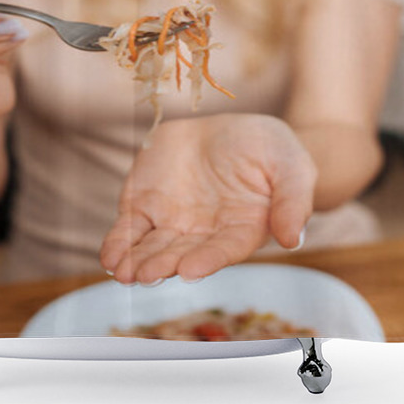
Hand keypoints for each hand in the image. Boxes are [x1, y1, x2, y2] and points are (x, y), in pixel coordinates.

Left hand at [100, 113, 316, 284]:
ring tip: (124, 271)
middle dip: (164, 264)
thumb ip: (293, 200)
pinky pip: (130, 227)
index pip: (224, 249)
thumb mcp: (292, 166)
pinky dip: (119, 242)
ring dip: (138, 261)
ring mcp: (174, 221)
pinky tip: (110, 256)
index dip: (208, 260)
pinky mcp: (148, 203)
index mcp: (242, 229)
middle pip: (183, 253)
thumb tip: (292, 239)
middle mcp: (205, 233)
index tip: (190, 270)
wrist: (235, 129)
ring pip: (153, 247)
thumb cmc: (271, 150)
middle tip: (148, 274)